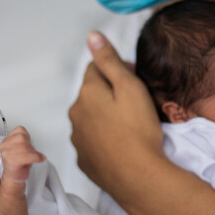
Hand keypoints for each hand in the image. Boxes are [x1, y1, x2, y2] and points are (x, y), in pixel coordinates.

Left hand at [68, 31, 162, 197]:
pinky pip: (92, 140)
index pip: (96, 68)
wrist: (139, 178)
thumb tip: (92, 36)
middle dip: (109, 93)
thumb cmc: (138, 129)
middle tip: (135, 105)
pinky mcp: (84, 159)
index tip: (135, 81)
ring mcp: (78, 138)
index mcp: (86, 92)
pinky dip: (103, 138)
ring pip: (90, 117)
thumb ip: (109, 60)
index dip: (117, 71)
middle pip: (92, 93)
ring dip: (104, 116)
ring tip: (129, 127)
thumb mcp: (129, 87)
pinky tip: (121, 144)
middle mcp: (75, 113)